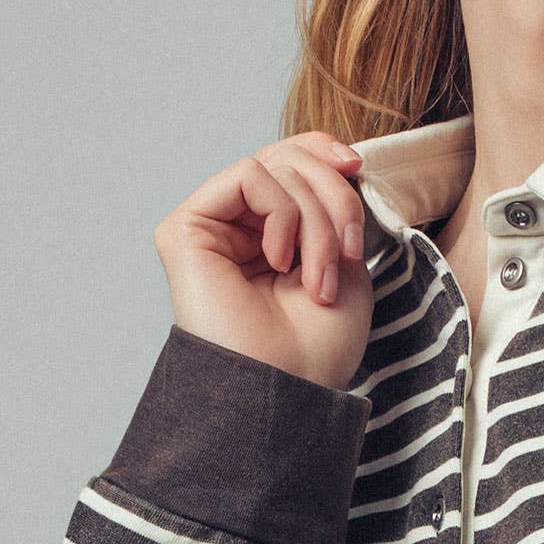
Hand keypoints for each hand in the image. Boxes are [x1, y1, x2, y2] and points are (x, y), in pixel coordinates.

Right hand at [153, 130, 375, 391]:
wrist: (288, 391)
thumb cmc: (317, 347)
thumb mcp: (345, 262)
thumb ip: (333, 205)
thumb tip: (339, 158)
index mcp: (272, 234)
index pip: (291, 160)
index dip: (324, 152)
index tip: (357, 168)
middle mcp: (237, 227)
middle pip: (288, 158)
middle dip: (333, 198)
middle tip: (348, 252)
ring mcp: (210, 226)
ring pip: (274, 167)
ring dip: (316, 219)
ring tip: (318, 276)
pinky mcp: (185, 228)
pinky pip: (248, 177)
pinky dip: (282, 213)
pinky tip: (280, 262)